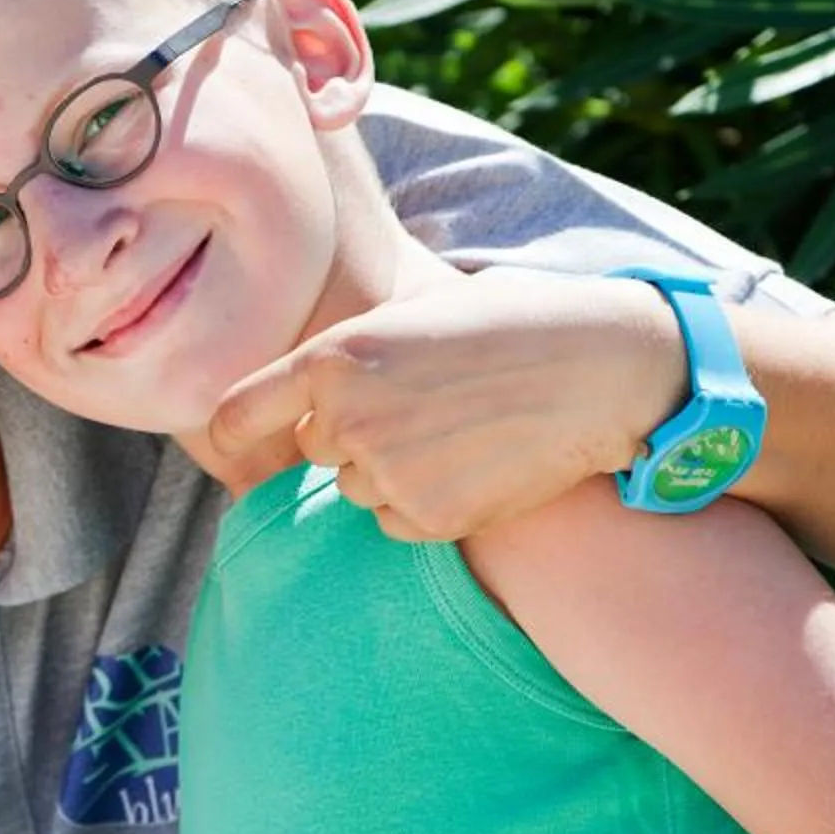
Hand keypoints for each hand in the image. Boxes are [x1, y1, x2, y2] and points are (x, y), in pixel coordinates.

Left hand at [205, 268, 690, 537]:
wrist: (603, 368)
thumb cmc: (518, 323)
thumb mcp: (422, 309)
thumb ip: (359, 350)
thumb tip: (312, 384)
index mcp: (337, 355)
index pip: (239, 412)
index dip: (233, 430)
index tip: (231, 439)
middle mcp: (348, 418)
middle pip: (316, 448)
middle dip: (354, 436)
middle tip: (426, 407)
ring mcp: (386, 473)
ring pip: (359, 489)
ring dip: (394, 472)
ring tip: (463, 431)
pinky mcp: (428, 519)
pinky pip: (396, 525)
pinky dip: (426, 506)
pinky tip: (476, 467)